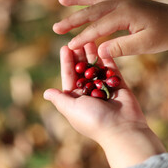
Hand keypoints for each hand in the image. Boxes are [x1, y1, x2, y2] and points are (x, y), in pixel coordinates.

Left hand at [44, 42, 164, 167]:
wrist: (122, 129)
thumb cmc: (93, 120)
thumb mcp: (71, 108)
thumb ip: (59, 98)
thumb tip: (46, 92)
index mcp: (76, 98)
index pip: (69, 76)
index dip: (67, 62)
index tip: (65, 47)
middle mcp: (89, 92)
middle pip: (83, 69)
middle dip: (79, 55)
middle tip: (78, 38)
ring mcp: (104, 88)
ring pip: (96, 67)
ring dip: (92, 54)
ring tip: (90, 38)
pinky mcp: (118, 85)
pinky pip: (111, 69)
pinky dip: (107, 59)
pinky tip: (103, 46)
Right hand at [53, 0, 167, 57]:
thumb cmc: (166, 34)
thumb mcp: (145, 44)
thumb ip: (121, 47)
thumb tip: (98, 52)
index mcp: (126, 13)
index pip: (98, 27)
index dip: (82, 37)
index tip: (69, 47)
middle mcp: (122, 2)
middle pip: (92, 10)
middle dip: (72, 19)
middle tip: (56, 28)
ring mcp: (124, 0)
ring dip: (78, 0)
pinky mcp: (126, 1)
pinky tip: (83, 1)